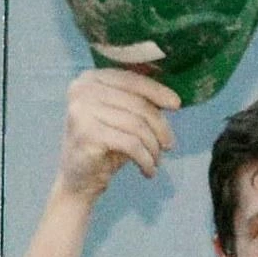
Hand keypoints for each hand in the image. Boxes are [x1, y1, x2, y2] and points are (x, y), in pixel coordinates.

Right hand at [53, 67, 178, 203]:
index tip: (177, 105)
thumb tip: (173, 95)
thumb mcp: (124, 116)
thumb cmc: (107, 144)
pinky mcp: (87, 134)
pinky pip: (131, 144)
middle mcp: (82, 90)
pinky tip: (149, 170)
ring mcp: (82, 111)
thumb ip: (141, 99)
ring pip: (138, 125)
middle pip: (138, 104)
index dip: (157, 91)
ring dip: (154, 147)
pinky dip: (146, 160)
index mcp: (90, 79)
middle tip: (169, 145)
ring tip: (156, 160)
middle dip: (161, 127)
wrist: (80, 177)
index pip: (131, 79)